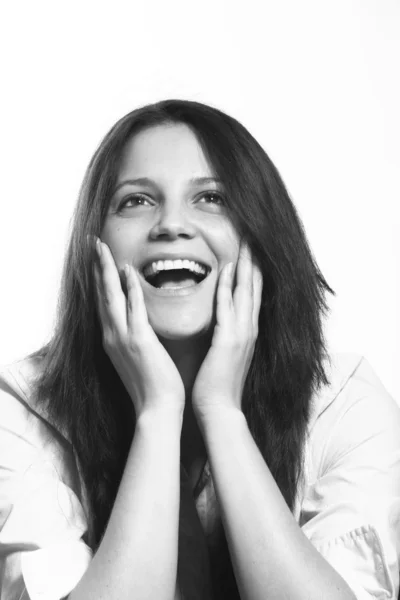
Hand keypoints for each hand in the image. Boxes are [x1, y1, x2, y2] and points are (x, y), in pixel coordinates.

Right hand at [93, 239, 185, 417]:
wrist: (157, 409)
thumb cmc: (153, 385)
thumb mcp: (138, 358)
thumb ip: (136, 339)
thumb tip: (140, 324)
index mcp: (113, 340)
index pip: (104, 304)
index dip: (100, 281)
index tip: (100, 261)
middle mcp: (112, 337)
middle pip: (101, 295)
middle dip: (97, 268)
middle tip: (94, 244)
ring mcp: (123, 339)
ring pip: (110, 297)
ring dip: (106, 270)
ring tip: (102, 248)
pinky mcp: (139, 341)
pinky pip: (133, 308)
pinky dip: (129, 287)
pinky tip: (127, 270)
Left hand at [191, 241, 262, 420]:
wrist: (219, 410)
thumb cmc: (218, 385)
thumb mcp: (225, 355)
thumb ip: (226, 337)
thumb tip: (221, 324)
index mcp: (247, 332)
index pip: (252, 296)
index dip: (253, 273)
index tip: (251, 252)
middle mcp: (249, 329)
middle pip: (255, 288)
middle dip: (255, 262)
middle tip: (254, 238)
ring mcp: (242, 334)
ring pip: (246, 292)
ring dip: (247, 266)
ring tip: (247, 243)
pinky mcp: (229, 340)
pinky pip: (228, 307)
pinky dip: (229, 286)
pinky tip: (228, 268)